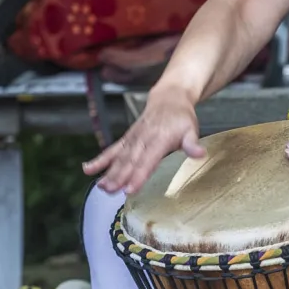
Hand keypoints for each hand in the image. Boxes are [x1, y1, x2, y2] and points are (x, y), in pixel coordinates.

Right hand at [83, 87, 204, 194]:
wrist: (169, 97)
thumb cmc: (182, 118)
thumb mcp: (191, 129)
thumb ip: (192, 143)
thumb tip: (200, 154)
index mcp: (159, 139)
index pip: (148, 160)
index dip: (138, 175)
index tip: (130, 189)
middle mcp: (143, 139)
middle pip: (130, 161)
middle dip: (119, 177)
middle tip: (111, 191)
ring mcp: (133, 138)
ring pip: (119, 157)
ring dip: (109, 172)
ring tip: (100, 187)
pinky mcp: (127, 139)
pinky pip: (112, 150)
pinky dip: (100, 160)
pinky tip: (88, 169)